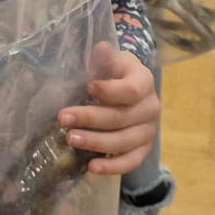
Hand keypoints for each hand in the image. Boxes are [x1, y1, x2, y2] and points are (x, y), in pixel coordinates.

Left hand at [58, 41, 159, 176]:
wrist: (132, 87)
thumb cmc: (116, 72)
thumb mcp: (112, 60)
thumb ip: (105, 57)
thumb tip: (100, 47)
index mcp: (144, 82)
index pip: (131, 91)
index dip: (109, 91)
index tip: (88, 88)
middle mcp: (150, 108)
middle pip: (121, 118)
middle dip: (90, 119)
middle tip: (63, 118)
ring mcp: (148, 131)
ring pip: (123, 142)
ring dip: (96, 143)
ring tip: (70, 140)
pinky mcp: (143, 149)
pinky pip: (130, 162)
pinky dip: (112, 167)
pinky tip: (91, 168)